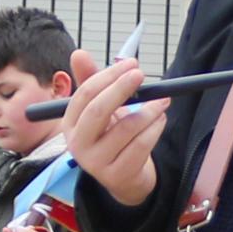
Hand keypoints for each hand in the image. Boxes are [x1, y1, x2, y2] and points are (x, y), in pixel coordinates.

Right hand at [57, 48, 166, 206]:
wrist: (125, 178)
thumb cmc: (112, 136)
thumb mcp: (101, 109)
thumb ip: (92, 82)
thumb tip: (78, 53)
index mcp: (70, 123)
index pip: (85, 94)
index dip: (108, 76)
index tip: (131, 64)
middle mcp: (77, 144)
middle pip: (98, 110)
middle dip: (121, 88)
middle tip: (141, 74)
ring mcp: (96, 163)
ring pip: (125, 129)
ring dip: (148, 110)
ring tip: (162, 101)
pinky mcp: (117, 175)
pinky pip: (141, 145)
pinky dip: (155, 128)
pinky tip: (161, 119)